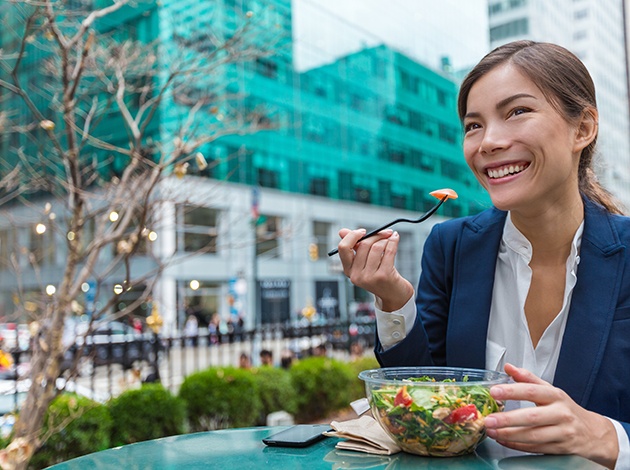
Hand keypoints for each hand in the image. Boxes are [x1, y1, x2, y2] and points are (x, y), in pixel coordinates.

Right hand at [336, 228, 412, 310]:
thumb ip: (354, 247)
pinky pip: (389, 251)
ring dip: (386, 239)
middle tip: (385, 232)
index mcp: (348, 270)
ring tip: (391, 239)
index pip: (343, 248)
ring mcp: (370, 277)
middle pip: (363, 244)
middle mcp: (357, 275)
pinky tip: (395, 239)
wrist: (394, 295)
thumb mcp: (364, 263)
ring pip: (377, 247)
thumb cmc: (379, 276)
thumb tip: (342, 231)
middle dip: (376, 235)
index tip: (363, 231)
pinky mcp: (384, 276)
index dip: (353, 236)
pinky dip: (393, 242)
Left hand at [485, 363, 618, 468]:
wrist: (593, 433)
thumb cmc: (566, 409)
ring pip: (533, 436)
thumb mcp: (550, 390)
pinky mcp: (561, 449)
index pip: (532, 391)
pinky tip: (503, 440)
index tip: (494, 391)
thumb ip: (528, 379)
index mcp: (556, 396)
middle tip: (489, 419)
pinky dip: (517, 445)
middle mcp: (560, 414)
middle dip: (508, 419)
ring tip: (492, 431)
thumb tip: (508, 367)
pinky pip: (536, 448)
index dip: (512, 391)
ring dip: (509, 435)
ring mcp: (562, 433)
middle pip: (532, 417)